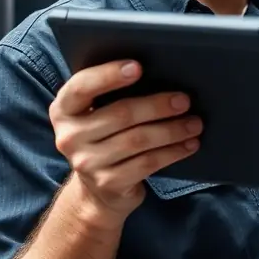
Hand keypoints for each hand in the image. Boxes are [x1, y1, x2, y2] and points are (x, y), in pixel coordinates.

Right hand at [49, 60, 201, 224]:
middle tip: (185, 100)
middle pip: (121, 114)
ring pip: (139, 140)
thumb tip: (159, 72)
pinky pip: (147, 163)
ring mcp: (87, 163)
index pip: (81, 86)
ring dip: (172, 130)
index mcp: (64, 110)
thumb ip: (112, 94)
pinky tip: (189, 145)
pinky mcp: (108, 183)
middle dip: (158, 105)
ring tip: (194, 123)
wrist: (97, 191)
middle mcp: (69, 136)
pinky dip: (173, 152)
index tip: (138, 67)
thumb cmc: (105, 138)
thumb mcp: (97, 115)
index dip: (108, 75)